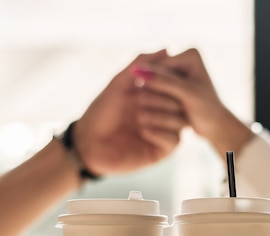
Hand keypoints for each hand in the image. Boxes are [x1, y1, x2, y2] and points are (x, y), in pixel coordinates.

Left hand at [74, 50, 185, 174]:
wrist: (88, 143)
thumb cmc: (101, 111)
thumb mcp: (120, 83)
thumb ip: (141, 65)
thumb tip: (166, 49)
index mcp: (155, 96)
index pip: (176, 85)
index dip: (166, 81)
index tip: (145, 82)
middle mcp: (162, 113)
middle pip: (181, 103)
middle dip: (161, 98)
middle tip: (139, 99)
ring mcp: (163, 132)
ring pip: (180, 121)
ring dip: (161, 115)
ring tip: (138, 116)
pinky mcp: (160, 151)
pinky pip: (174, 141)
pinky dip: (160, 133)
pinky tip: (142, 130)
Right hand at [132, 48, 252, 156]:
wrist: (213, 125)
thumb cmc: (205, 109)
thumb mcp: (186, 94)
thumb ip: (164, 82)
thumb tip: (138, 72)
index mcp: (190, 54)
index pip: (161, 65)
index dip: (151, 81)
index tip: (143, 95)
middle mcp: (184, 59)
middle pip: (157, 73)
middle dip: (152, 89)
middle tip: (145, 103)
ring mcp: (177, 72)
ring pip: (155, 82)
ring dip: (151, 95)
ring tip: (145, 107)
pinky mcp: (172, 85)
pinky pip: (157, 90)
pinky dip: (153, 100)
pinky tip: (147, 110)